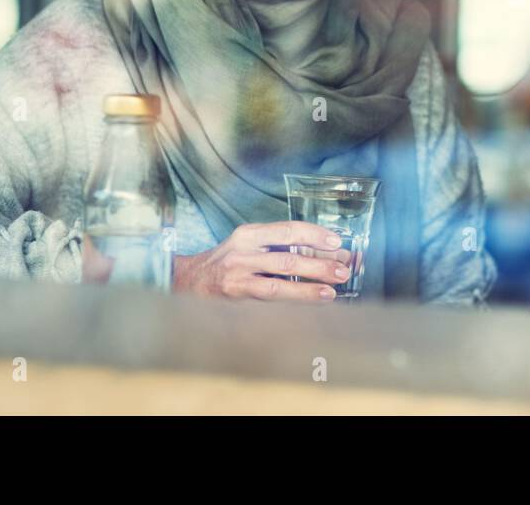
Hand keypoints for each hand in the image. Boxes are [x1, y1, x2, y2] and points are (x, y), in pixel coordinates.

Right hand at [173, 221, 352, 301]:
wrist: (186, 283)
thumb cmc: (224, 265)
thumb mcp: (247, 248)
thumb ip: (278, 249)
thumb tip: (323, 255)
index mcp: (249, 233)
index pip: (288, 229)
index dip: (314, 234)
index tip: (337, 241)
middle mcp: (243, 250)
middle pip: (289, 253)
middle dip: (320, 261)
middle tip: (344, 267)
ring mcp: (238, 273)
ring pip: (281, 276)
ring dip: (311, 282)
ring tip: (333, 288)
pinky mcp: (235, 294)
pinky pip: (270, 295)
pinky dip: (294, 297)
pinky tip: (312, 300)